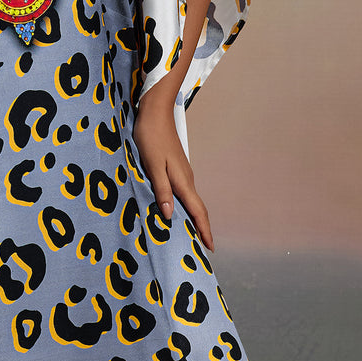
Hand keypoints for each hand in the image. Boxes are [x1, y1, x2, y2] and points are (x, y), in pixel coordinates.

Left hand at [132, 93, 215, 250]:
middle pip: (197, 209)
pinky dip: (184, 206)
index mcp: (182, 180)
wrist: (155, 112)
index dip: (204, 230)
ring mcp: (182, 173)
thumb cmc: (151, 137)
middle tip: (202, 248)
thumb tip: (169, 215)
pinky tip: (176, 211)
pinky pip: (183, 193)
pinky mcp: (176, 168)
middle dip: (201, 228)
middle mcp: (186, 179)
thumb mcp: (152, 165)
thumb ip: (161, 190)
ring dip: (192, 218)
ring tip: (190, 235)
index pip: (197, 210)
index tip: (210, 247)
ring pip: (190, 201)